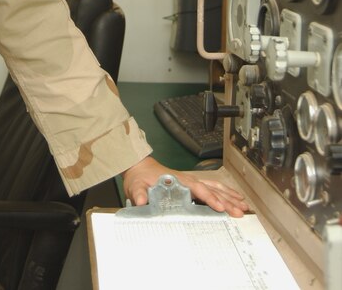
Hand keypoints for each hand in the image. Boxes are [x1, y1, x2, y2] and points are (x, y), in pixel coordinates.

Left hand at [121, 156, 248, 216]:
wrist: (138, 166)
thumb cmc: (139, 177)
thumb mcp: (136, 186)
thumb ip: (138, 193)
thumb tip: (141, 201)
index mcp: (177, 181)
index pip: (197, 189)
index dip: (210, 198)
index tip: (221, 207)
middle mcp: (187, 180)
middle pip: (211, 189)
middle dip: (227, 200)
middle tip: (240, 212)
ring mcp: (191, 181)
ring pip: (215, 187)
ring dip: (229, 195)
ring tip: (243, 205)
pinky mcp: (191, 183)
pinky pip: (211, 186)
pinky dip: (224, 191)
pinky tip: (232, 196)